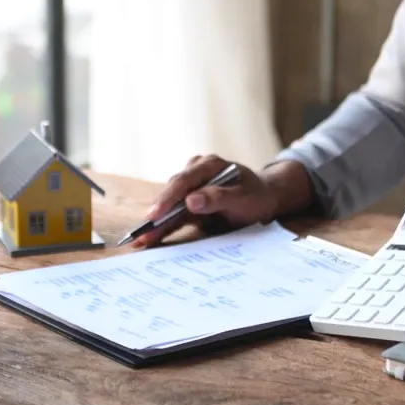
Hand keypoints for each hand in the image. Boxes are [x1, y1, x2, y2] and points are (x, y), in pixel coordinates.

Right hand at [134, 155, 309, 246]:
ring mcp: (191, 186)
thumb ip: (219, 197)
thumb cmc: (256, 196)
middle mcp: (195, 172)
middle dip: (157, 213)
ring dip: (156, 223)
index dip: (168, 198)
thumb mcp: (244, 198)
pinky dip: (162, 227)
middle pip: (172, 193)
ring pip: (169, 205)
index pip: (184, 180)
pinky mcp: (188, 202)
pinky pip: (173, 215)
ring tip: (140, 240)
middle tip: (143, 231)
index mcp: (209, 165)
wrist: (264, 198)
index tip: (156, 214)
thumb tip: (191, 201)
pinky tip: (148, 239)